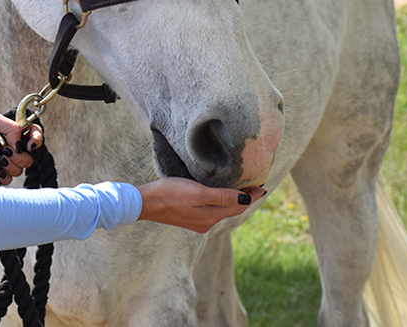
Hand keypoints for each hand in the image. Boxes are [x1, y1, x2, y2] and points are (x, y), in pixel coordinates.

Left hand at [0, 111, 44, 185]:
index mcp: (10, 133)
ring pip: (19, 170)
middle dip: (20, 157)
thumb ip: (11, 127)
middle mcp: (8, 147)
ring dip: (10, 166)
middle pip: (28, 157)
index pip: (34, 136)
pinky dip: (3, 177)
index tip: (29, 145)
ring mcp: (0, 161)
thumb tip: (21, 144)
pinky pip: (6, 180)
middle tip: (5, 152)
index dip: (36, 141)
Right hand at [136, 178, 265, 232]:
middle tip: (256, 185)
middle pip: (232, 209)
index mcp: (211, 217)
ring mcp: (198, 221)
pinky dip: (221, 202)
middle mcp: (206, 222)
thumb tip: (246, 200)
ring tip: (242, 188)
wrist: (144, 203)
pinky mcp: (189, 217)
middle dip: (245, 198)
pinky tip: (220, 194)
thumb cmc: (169, 194)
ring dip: (234, 200)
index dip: (251, 196)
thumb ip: (222, 197)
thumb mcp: (198, 192)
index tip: (262, 185)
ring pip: (223, 210)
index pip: (238, 206)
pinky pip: (212, 210)